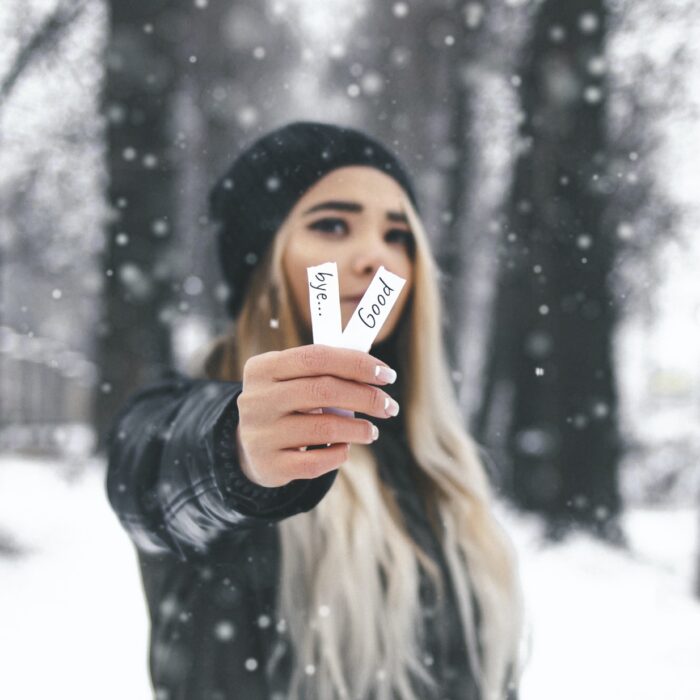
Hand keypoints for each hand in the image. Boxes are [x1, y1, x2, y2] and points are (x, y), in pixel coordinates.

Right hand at [235, 344, 399, 486]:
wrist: (251, 446)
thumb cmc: (287, 404)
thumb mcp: (294, 380)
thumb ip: (327, 370)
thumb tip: (376, 371)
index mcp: (264, 367)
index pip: (317, 357)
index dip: (357, 364)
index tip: (387, 374)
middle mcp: (256, 399)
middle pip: (324, 390)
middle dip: (366, 397)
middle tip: (390, 406)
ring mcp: (260, 434)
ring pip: (324, 428)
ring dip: (358, 429)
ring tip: (371, 431)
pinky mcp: (268, 465)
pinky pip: (316, 462)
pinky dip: (338, 454)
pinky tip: (345, 448)